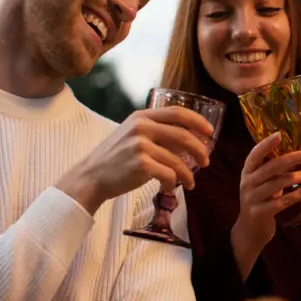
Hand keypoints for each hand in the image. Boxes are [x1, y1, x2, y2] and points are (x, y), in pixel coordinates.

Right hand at [55, 107, 214, 212]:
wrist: (91, 177)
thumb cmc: (115, 159)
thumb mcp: (132, 135)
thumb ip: (155, 132)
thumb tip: (189, 140)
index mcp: (141, 116)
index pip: (177, 112)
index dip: (197, 121)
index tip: (210, 132)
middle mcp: (141, 127)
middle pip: (182, 135)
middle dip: (200, 149)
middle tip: (206, 162)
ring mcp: (140, 145)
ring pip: (177, 159)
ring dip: (188, 174)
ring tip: (191, 183)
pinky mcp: (141, 164)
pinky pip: (168, 174)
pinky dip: (174, 183)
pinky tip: (171, 188)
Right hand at [231, 132, 300, 252]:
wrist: (249, 231)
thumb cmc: (260, 201)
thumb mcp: (262, 183)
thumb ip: (273, 170)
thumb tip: (298, 154)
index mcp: (247, 172)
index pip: (255, 154)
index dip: (266, 144)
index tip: (280, 134)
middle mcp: (247, 183)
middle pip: (271, 167)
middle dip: (293, 158)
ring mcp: (252, 198)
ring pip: (279, 183)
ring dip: (300, 177)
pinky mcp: (260, 212)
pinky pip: (283, 201)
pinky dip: (300, 193)